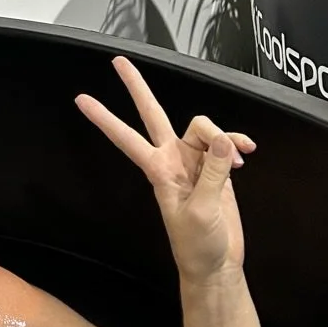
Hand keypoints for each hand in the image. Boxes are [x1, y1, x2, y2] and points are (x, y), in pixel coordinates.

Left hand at [76, 57, 254, 283]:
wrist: (216, 265)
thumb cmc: (197, 245)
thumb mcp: (201, 211)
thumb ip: (212, 173)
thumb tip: (222, 142)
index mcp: (159, 170)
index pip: (126, 137)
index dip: (105, 118)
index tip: (81, 99)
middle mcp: (173, 159)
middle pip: (152, 114)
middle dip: (137, 87)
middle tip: (118, 61)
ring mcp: (195, 162)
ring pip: (203, 127)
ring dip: (222, 137)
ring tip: (237, 160)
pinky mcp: (217, 169)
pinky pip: (226, 143)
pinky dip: (236, 143)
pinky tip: (246, 154)